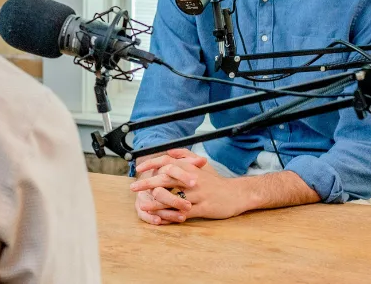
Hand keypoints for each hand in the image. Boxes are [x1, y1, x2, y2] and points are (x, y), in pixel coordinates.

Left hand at [131, 150, 251, 221]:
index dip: (151, 164)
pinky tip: (161, 218)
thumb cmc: (215, 181)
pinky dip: (171, 215)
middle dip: (147, 183)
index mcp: (190, 168)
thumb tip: (169, 151)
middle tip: (133, 187)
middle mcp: (192, 179)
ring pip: (173, 198)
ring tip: (143, 206)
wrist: (236, 194)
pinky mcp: (203, 208)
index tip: (138, 169)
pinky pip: (183, 212)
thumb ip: (185, 156)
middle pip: (166, 179)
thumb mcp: (201, 166)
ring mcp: (198, 194)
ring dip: (156, 202)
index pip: (167, 162)